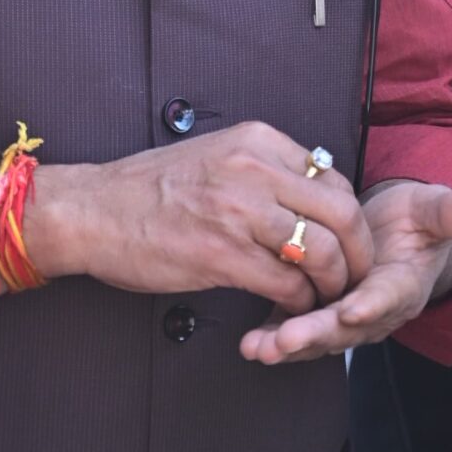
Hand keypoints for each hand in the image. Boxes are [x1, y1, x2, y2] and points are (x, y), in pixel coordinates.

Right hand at [29, 122, 375, 315]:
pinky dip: (299, 304)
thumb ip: (264, 170)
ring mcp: (238, 212)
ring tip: (325, 299)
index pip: (332, 178)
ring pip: (320, 252)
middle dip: (359, 254)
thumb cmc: (149, 189)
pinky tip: (291, 310)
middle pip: (341, 213)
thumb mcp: (216, 155)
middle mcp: (253, 169)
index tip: (349, 245)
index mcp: (255, 141)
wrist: (93, 210)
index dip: (351, 220)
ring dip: (333, 285)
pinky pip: (285, 285)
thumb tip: (309, 199)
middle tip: (356, 278)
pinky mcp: (221, 255)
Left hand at [240, 179, 451, 363]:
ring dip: (287, 343)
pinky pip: (293, 326)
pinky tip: (247, 343)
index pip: (388, 297)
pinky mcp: (316, 310)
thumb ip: (450, 213)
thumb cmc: (416, 221)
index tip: (353, 310)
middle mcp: (373, 310)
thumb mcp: (433, 211)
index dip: (372, 305)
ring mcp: (344, 315)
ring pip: (316, 334)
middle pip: (344, 326)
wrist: (397, 235)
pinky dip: (271, 336)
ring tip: (258, 349)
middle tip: (285, 340)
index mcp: (403, 285)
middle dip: (315, 334)